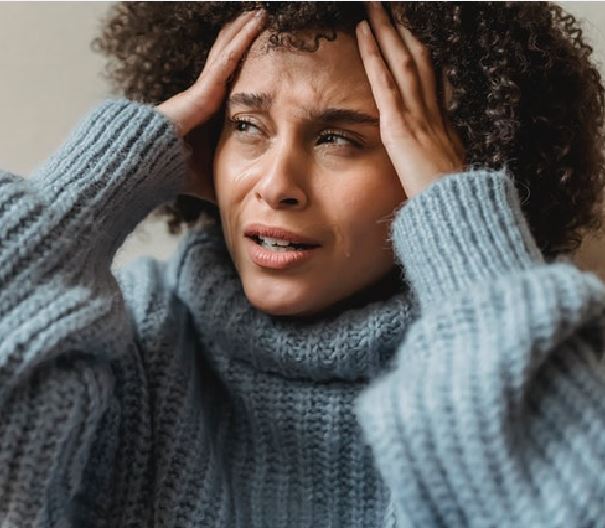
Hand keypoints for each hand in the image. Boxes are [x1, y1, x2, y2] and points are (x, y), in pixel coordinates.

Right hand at [156, 9, 265, 200]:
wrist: (145, 165)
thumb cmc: (168, 172)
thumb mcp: (205, 176)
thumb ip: (220, 179)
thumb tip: (239, 200)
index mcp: (202, 114)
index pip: (225, 86)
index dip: (240, 69)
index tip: (255, 61)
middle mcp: (202, 96)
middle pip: (226, 61)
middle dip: (242, 41)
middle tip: (260, 23)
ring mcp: (202, 89)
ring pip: (229, 52)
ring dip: (245, 32)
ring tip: (261, 13)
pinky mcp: (204, 88)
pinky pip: (229, 58)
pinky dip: (244, 39)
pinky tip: (258, 21)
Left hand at [356, 2, 465, 200]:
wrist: (455, 209)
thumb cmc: (451, 196)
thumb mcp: (450, 167)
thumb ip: (441, 150)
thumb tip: (439, 146)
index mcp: (442, 119)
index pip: (431, 74)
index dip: (421, 47)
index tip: (412, 27)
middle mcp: (432, 109)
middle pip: (417, 57)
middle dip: (404, 27)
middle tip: (391, 4)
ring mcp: (417, 114)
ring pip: (402, 60)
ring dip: (388, 29)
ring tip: (375, 6)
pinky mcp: (399, 125)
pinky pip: (384, 82)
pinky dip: (373, 55)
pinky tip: (363, 33)